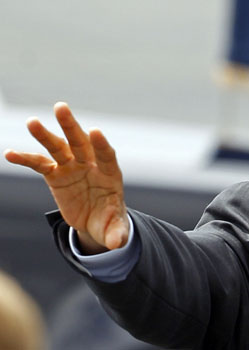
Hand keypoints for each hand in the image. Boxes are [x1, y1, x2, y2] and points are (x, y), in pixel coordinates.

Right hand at [4, 102, 127, 253]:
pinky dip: (26, 159)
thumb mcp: (114, 228)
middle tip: (61, 108)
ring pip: (58, 148)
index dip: (101, 145)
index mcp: (109, 174)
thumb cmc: (109, 220)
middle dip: (71, 126)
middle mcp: (90, 165)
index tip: (95, 132)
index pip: (106, 155)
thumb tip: (117, 244)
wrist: (96, 220)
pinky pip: (40, 164)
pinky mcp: (56, 174)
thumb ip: (116, 233)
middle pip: (81, 142)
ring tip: (32, 122)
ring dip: (45, 135)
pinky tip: (9, 153)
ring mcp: (72, 167)